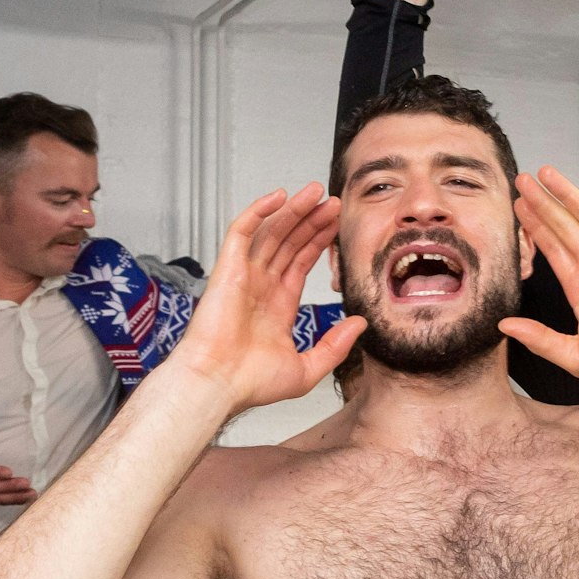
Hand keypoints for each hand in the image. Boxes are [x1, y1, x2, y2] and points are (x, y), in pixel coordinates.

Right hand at [171, 185, 365, 412]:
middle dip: (311, 220)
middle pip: (290, 242)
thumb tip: (360, 323)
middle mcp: (261, 286)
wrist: (218, 386)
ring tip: (315, 192)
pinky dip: (258, 212)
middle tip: (333, 201)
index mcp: (278, 305)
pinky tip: (279, 197)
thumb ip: (335, 345)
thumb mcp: (307, 368)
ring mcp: (243, 276)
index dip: (319, 241)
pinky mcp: (227, 270)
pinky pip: (242, 232)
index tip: (337, 224)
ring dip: (293, 210)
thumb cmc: (251, 383)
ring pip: (271, 232)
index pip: (301, 262)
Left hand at [501, 164, 578, 389]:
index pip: (551, 248)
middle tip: (521, 180)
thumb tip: (503, 326)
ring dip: (565, 192)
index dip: (534, 227)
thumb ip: (539, 338)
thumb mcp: (574, 354)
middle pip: (563, 225)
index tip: (517, 207)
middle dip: (542, 203)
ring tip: (543, 173)